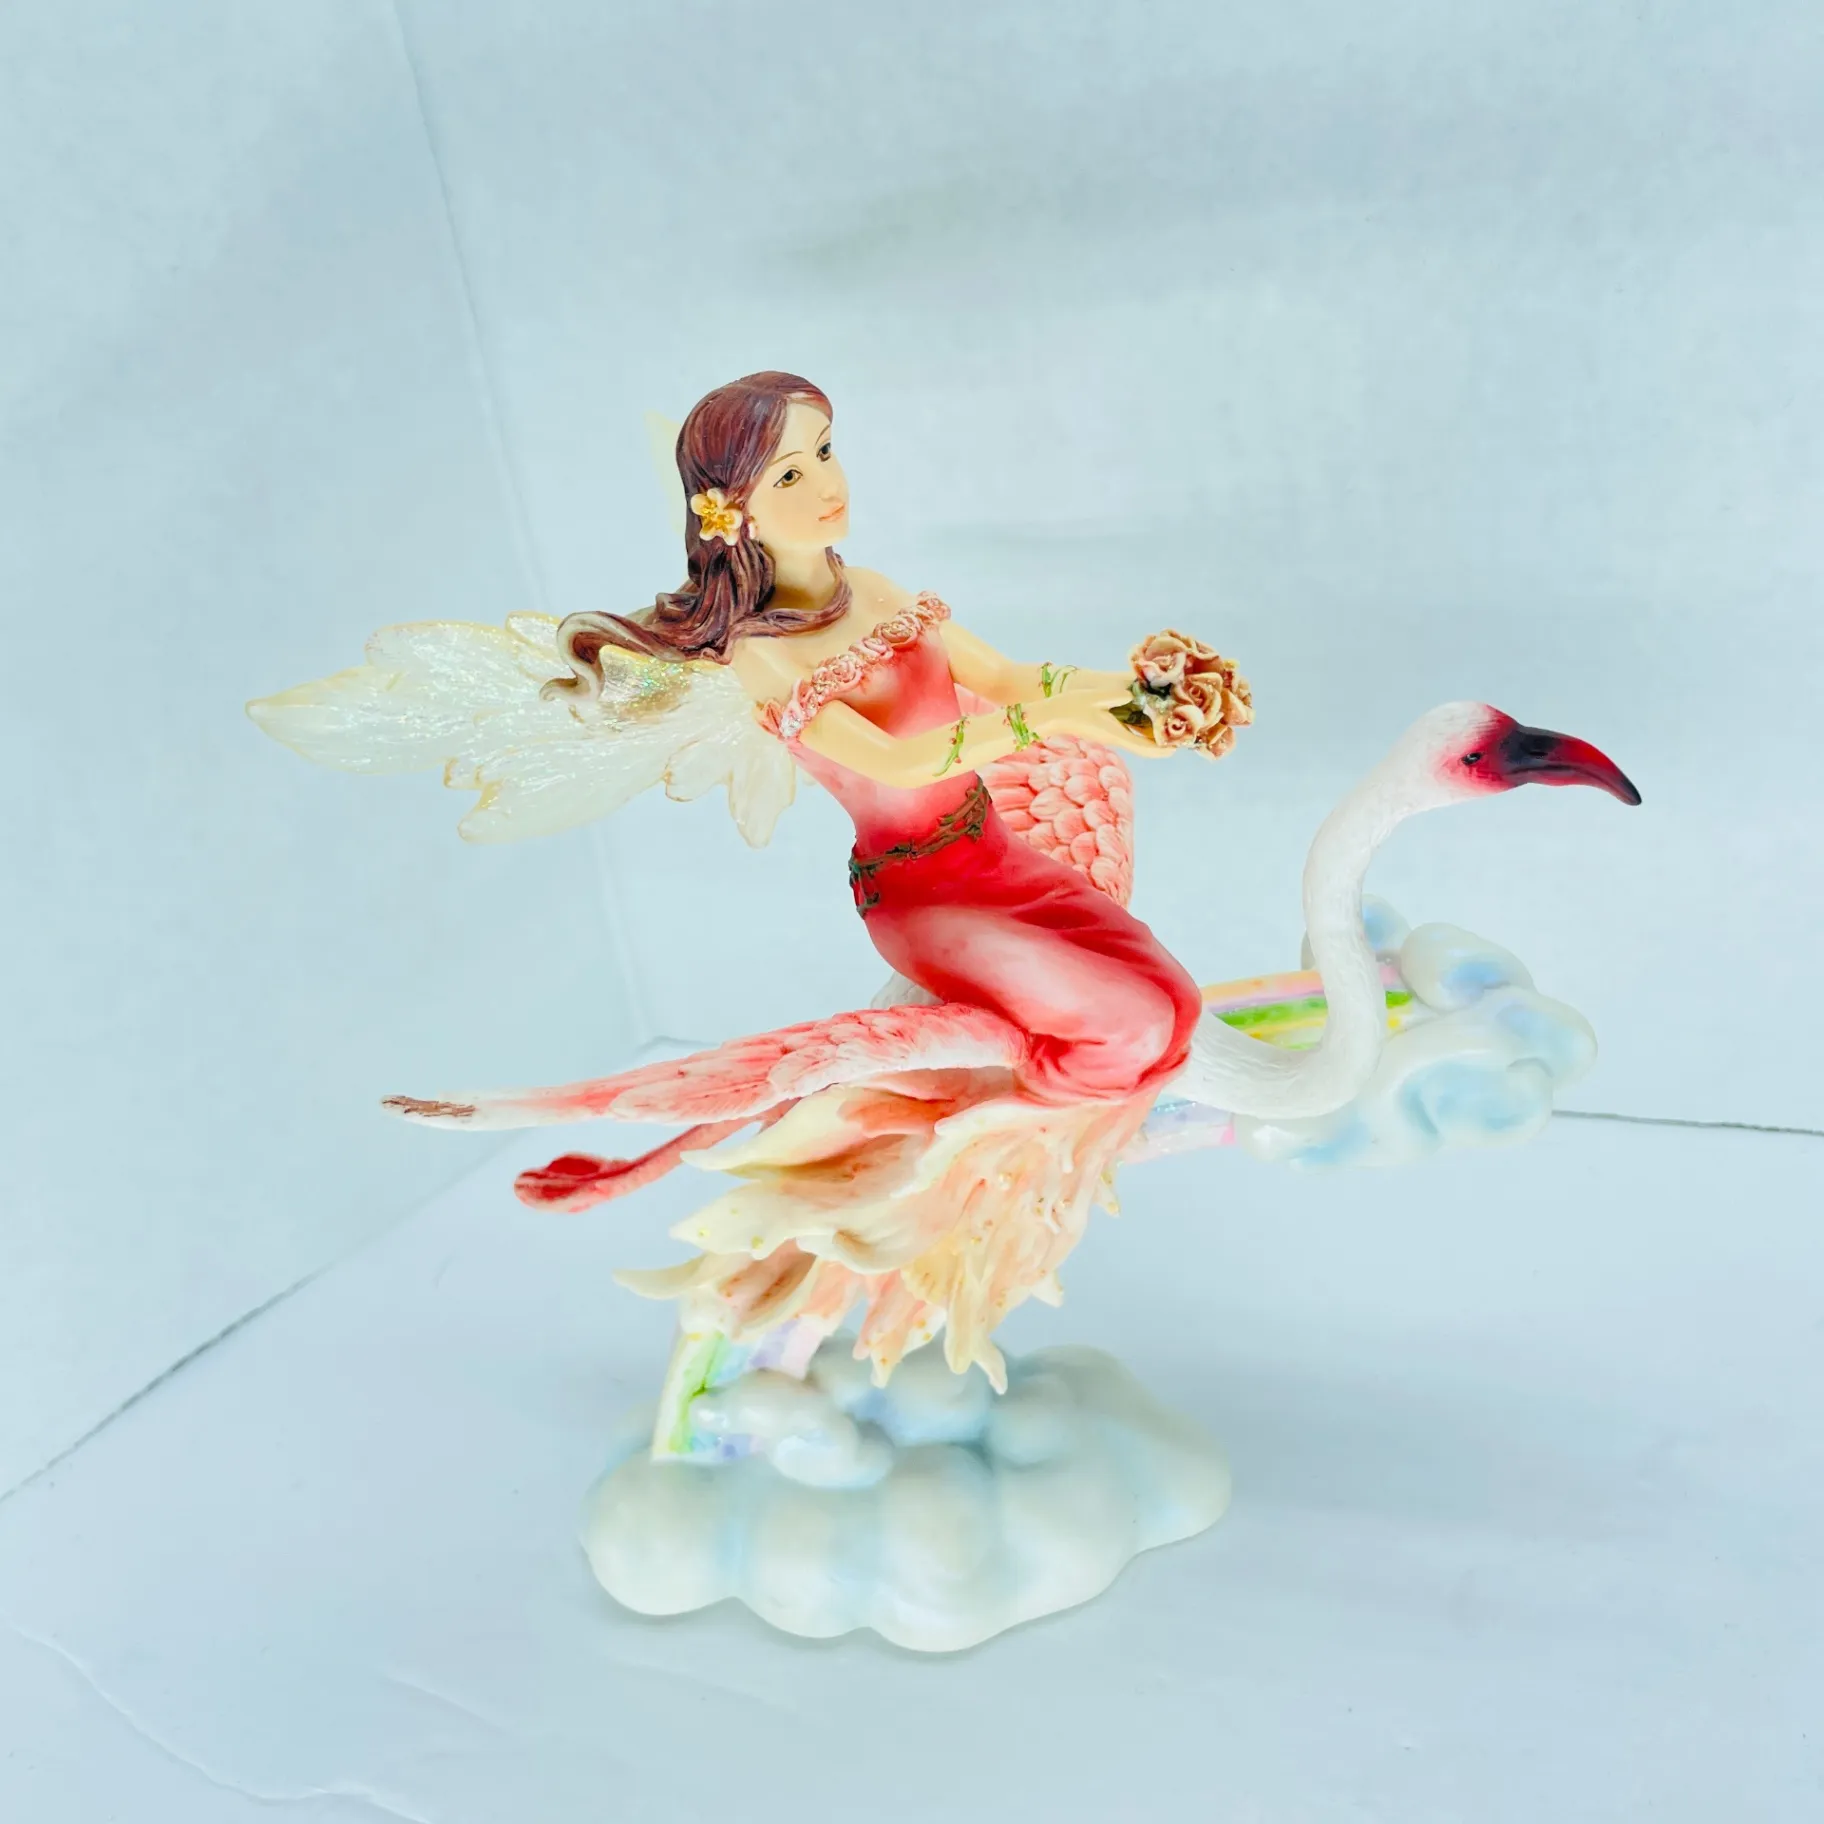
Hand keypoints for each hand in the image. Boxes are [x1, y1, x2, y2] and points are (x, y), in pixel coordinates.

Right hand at [1029, 688, 1173, 759]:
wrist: (1051, 716)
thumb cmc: (1069, 706)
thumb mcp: (1093, 698)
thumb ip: (1113, 696)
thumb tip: (1133, 692)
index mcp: (1115, 733)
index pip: (1144, 747)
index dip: (1162, 749)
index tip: (1178, 747)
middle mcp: (1116, 738)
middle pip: (1146, 747)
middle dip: (1164, 745)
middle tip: (1183, 735)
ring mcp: (1113, 735)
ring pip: (1140, 741)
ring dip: (1156, 737)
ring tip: (1173, 725)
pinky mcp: (1109, 730)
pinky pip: (1132, 734)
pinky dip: (1145, 730)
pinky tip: (1153, 717)